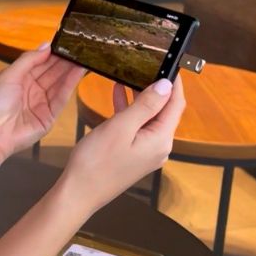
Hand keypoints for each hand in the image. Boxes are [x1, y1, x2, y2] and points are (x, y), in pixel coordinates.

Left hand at [0, 44, 86, 163]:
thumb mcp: (9, 75)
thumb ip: (29, 60)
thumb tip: (46, 46)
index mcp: (18, 79)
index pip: (39, 63)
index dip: (52, 53)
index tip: (66, 42)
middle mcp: (31, 90)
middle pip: (51, 73)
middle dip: (64, 61)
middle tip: (80, 48)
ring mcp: (40, 104)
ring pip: (58, 84)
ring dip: (70, 71)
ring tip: (83, 57)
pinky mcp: (49, 117)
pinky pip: (61, 98)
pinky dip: (70, 84)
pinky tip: (78, 72)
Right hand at [58, 76, 185, 213]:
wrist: (79, 192)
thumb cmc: (96, 163)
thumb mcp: (121, 127)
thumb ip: (145, 105)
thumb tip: (166, 86)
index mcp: (160, 140)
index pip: (176, 104)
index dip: (175, 83)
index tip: (171, 63)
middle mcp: (159, 147)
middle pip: (164, 111)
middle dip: (156, 88)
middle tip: (146, 66)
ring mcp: (146, 152)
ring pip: (149, 118)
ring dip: (140, 98)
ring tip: (129, 76)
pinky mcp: (133, 154)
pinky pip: (137, 127)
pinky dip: (130, 112)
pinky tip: (118, 96)